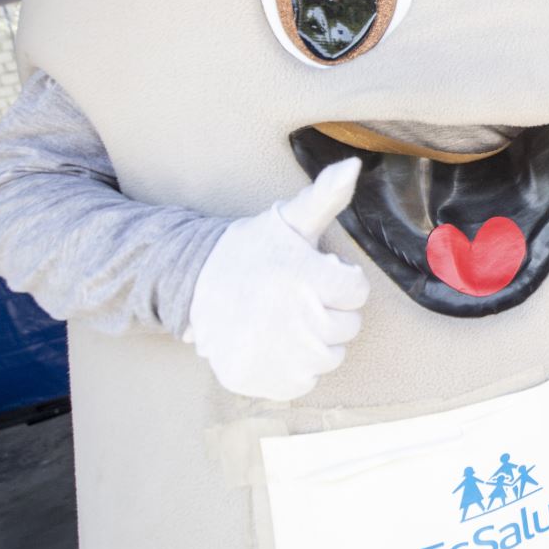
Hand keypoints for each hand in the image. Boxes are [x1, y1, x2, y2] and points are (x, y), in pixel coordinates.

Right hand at [184, 159, 369, 400]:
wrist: (191, 284)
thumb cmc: (249, 251)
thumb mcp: (287, 220)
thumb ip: (325, 197)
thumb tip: (353, 165)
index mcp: (303, 276)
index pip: (357, 291)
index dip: (339, 280)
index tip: (314, 272)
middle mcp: (291, 318)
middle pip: (347, 327)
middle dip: (330, 311)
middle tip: (297, 296)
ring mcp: (272, 353)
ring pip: (328, 357)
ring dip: (316, 341)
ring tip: (286, 320)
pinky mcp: (256, 379)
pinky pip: (302, 382)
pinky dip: (293, 368)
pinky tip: (273, 343)